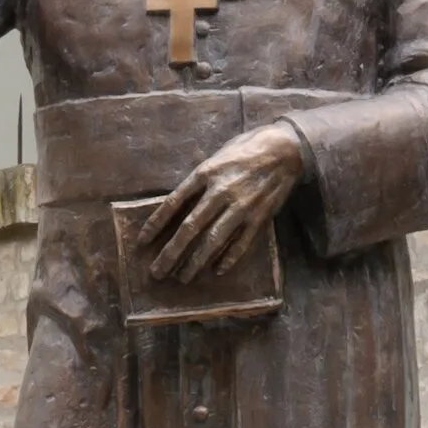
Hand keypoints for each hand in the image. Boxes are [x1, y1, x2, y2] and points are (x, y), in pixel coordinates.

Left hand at [140, 124, 308, 281]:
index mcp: (205, 174)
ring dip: (196, 262)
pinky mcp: (259, 217)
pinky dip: (229, 259)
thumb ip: (199, 181)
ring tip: (183, 278)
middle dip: (171, 252)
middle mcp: (220, 192)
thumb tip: (179, 206)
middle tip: (157, 272)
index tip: (142, 242)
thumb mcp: (216, 158)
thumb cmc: (246, 150)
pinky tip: (217, 271)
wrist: (286, 149)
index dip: (155, 225)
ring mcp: (241, 207)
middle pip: (189, 228)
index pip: (173, 203)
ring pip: (213, 240)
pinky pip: (241, 243)